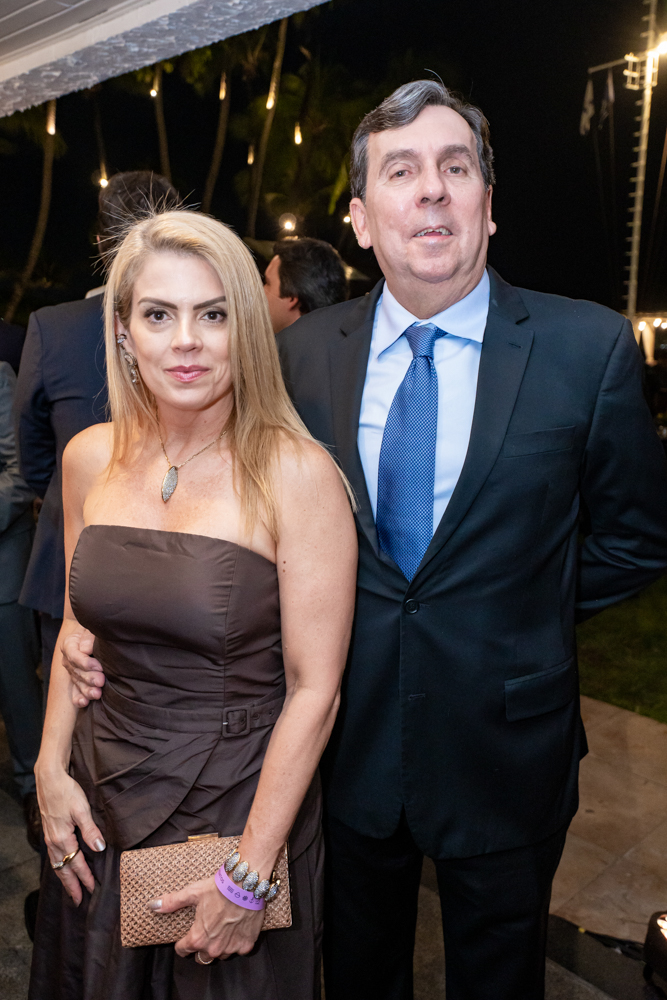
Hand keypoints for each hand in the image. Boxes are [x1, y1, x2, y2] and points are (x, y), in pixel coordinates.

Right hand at [36, 766, 105, 905]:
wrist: (49, 779)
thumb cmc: (67, 792)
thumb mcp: (82, 809)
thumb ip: (91, 830)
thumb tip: (100, 848)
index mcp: (63, 838)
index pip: (76, 864)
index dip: (85, 877)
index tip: (93, 889)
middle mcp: (54, 842)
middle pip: (63, 870)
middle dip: (71, 886)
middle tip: (78, 901)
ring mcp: (49, 838)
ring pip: (57, 865)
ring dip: (65, 878)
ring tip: (71, 890)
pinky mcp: (49, 832)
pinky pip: (54, 856)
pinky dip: (59, 867)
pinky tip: (63, 867)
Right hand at [62, 628, 104, 707]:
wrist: (92, 631)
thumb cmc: (95, 628)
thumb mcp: (92, 628)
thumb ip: (89, 637)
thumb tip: (86, 649)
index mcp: (70, 644)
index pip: (74, 655)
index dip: (85, 662)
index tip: (98, 666)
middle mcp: (68, 659)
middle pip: (76, 671)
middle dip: (89, 678)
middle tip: (101, 681)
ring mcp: (72, 671)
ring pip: (77, 682)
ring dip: (87, 690)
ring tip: (97, 694)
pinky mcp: (78, 680)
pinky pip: (76, 690)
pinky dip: (79, 697)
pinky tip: (84, 703)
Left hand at [152, 876, 263, 961]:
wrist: (245, 884)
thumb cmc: (217, 888)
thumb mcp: (192, 893)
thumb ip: (172, 902)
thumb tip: (152, 905)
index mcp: (197, 938)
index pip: (183, 950)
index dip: (182, 943)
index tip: (185, 938)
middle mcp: (213, 948)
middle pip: (202, 958)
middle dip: (201, 948)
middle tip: (204, 933)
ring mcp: (230, 948)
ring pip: (220, 955)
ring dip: (219, 947)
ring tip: (220, 931)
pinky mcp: (246, 944)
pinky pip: (238, 950)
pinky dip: (237, 943)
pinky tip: (236, 930)